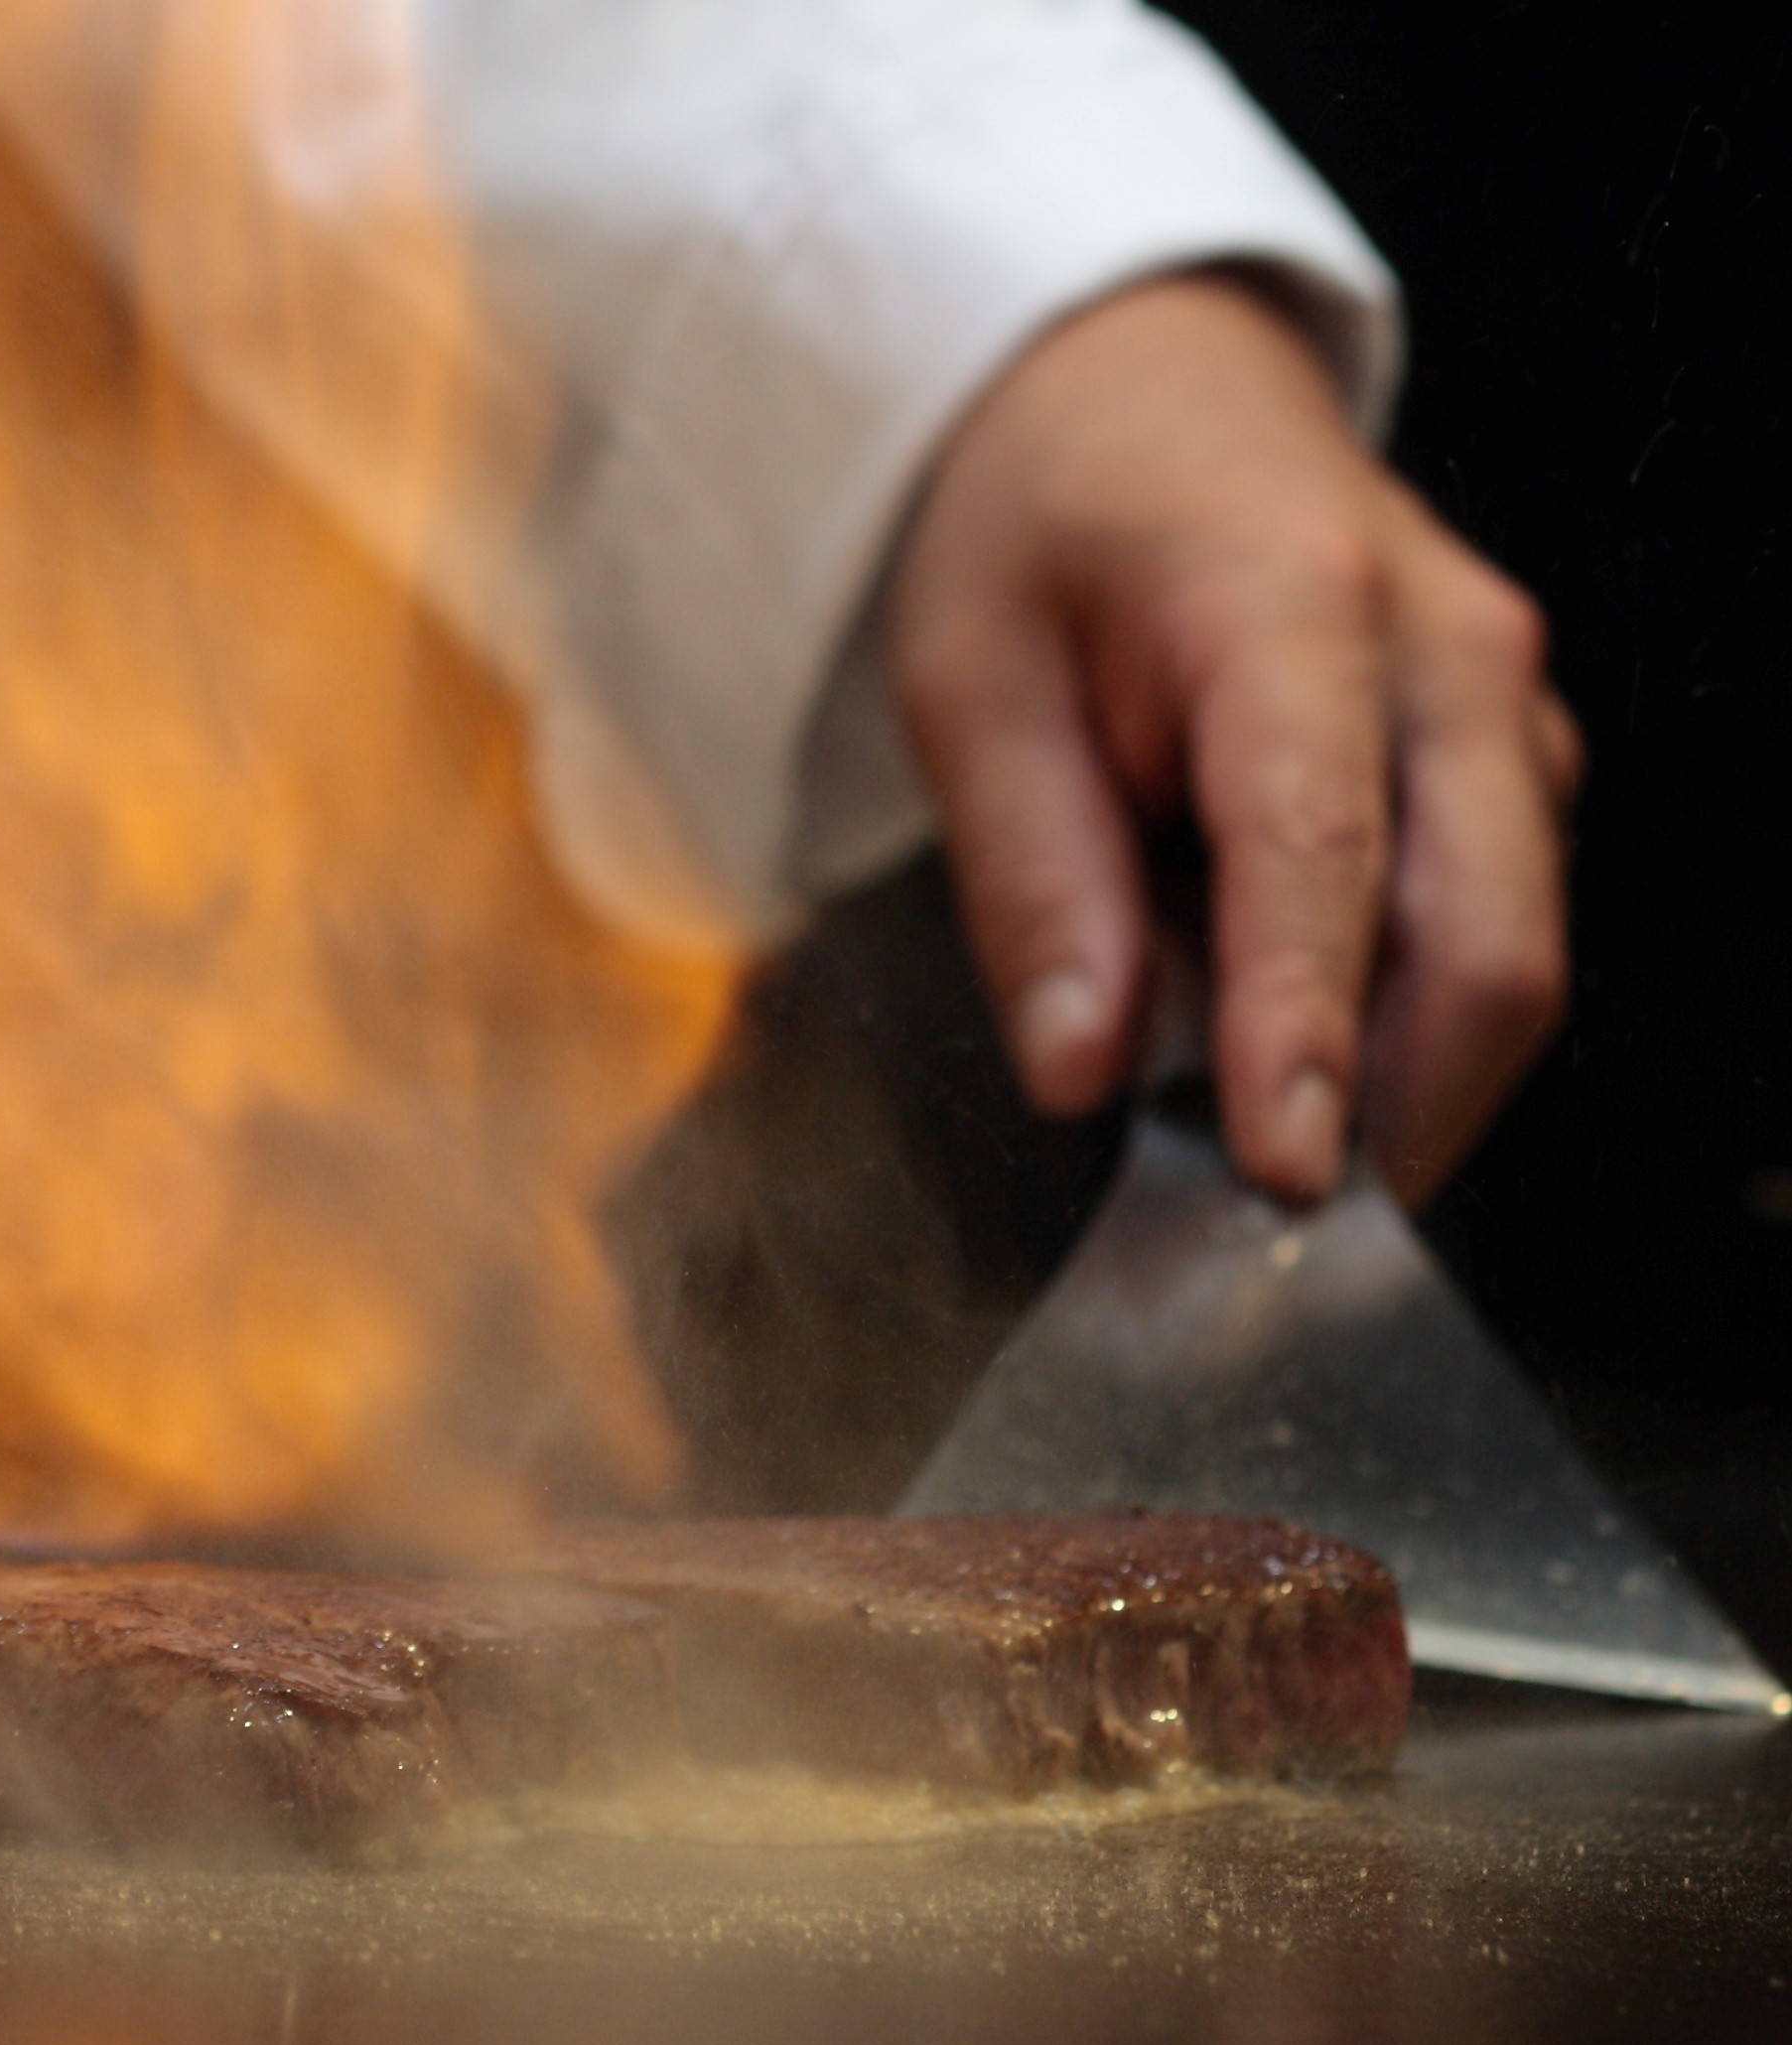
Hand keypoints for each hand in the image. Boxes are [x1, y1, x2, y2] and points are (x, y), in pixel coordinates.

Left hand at [888, 273, 1581, 1206]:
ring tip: (1244, 1110)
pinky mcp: (1507, 755)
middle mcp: (1444, 650)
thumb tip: (1083, 1064)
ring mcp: (1500, 702)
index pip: (1325, 855)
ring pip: (1511, 947)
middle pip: (1487, 936)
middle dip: (1395, 1105)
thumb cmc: (1043, 523)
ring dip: (1399, 1067)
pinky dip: (1401, 1010)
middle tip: (1268, 1222)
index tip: (1280, 1173)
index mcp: (1290, 602)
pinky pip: (1491, 918)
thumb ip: (1032, 878)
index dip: (1308, 1035)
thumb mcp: (967, 682)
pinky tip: (1282, 1027)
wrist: (1135, 388)